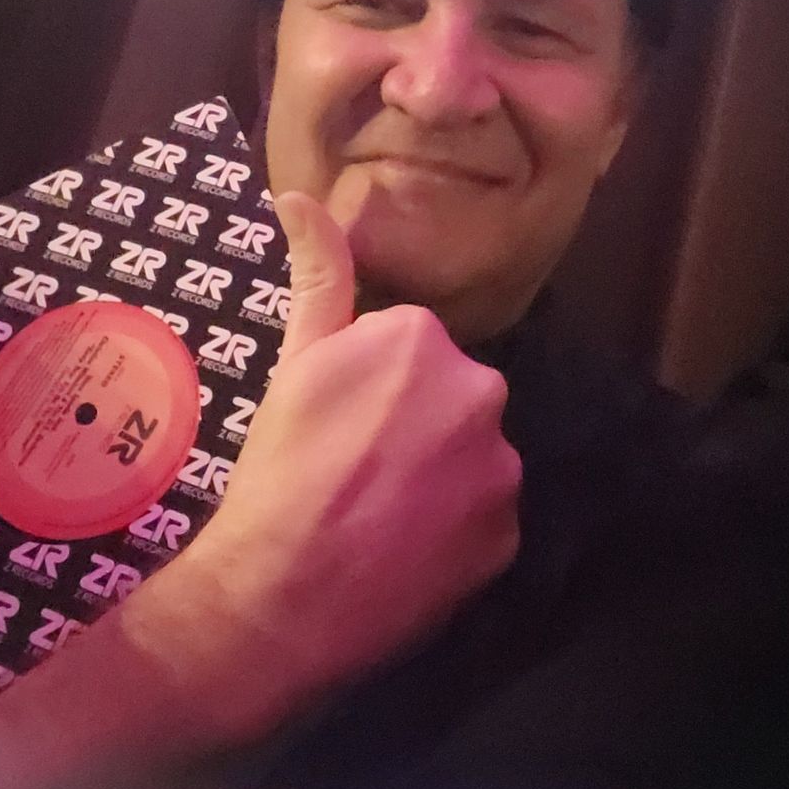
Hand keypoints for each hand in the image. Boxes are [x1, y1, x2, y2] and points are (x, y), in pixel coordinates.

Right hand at [158, 191, 521, 729]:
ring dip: (437, 477)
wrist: (284, 592)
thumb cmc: (280, 468)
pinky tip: (403, 550)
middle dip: (412, 425)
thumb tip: (300, 196)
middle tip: (352, 468)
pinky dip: (452, 532)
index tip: (335, 422)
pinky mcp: (508, 538)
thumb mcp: (293, 360)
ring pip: (471, 459)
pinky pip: (483, 521)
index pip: (409, 349)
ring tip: (376, 514)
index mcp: (425, 340)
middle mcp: (482, 393)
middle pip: (449, 399)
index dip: (368, 387)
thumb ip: (317, 272)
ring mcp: (500, 470)